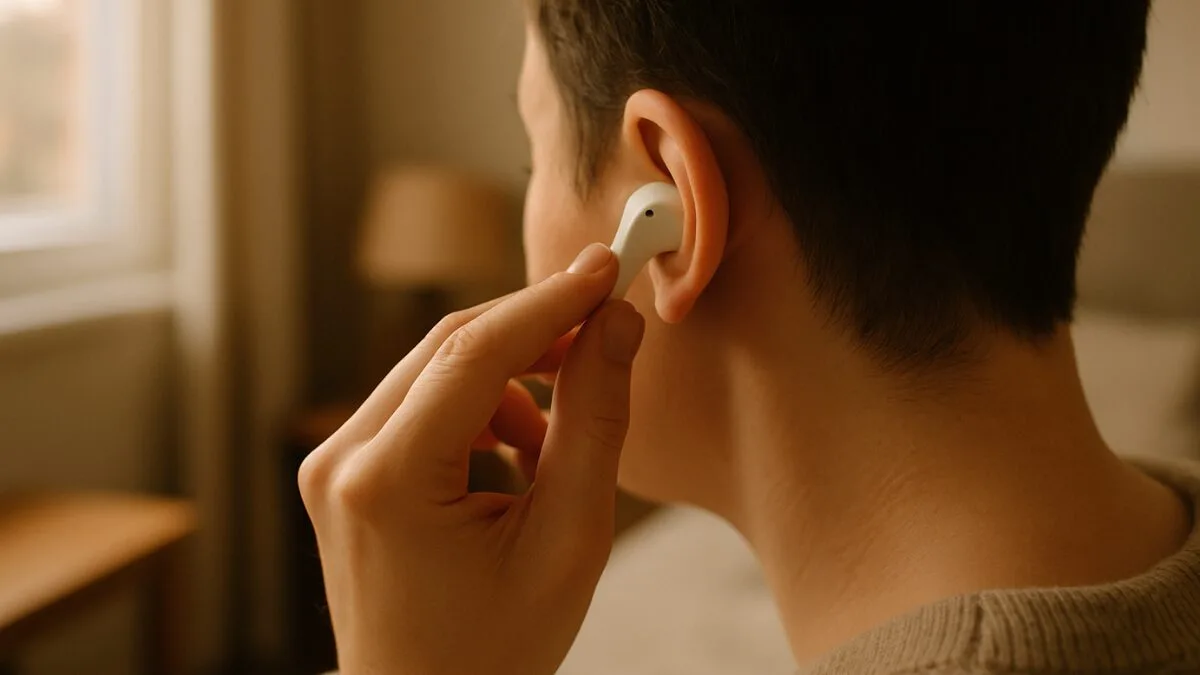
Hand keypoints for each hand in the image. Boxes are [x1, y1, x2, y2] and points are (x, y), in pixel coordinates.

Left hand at [298, 243, 645, 674]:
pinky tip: (515, 454)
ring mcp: (332, 463)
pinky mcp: (342, 470)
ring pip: (434, 368)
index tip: (605, 268)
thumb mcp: (568, 541)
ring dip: (508, 377)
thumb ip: (594, 424)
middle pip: (449, 345)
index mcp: (388, 481)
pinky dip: (476, 406)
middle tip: (604, 327)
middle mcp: (342, 459)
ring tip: (555, 443)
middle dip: (533, 329)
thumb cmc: (496, 649)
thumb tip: (614, 328)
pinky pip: (417, 401)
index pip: (475, 351)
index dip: (549, 302)